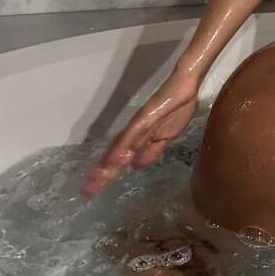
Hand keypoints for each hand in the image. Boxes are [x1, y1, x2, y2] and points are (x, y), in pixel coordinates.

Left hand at [82, 70, 198, 196]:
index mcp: (140, 138)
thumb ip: (152, 151)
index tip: (95, 189)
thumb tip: (136, 166)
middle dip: (103, 173)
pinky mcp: (145, 116)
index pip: (121, 159)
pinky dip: (123, 147)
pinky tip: (115, 159)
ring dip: (108, 163)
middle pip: (116, 155)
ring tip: (96, 179)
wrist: (186, 85)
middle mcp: (135, 132)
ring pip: (120, 147)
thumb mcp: (168, 136)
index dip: (109, 173)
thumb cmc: (178, 106)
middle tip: (88, 190)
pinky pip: (132, 134)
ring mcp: (139, 124)